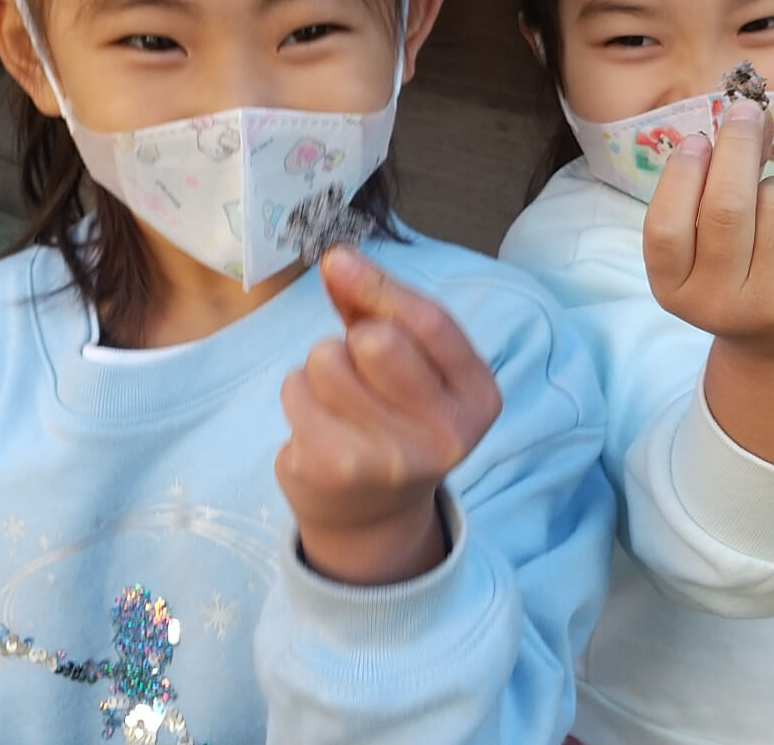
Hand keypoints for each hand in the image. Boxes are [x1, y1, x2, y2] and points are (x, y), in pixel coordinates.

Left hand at [276, 248, 502, 585]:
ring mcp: (389, 459)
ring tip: (340, 400)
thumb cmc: (394, 418)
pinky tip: (319, 424)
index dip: (379, 284)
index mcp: (478, 399)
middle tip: (360, 368)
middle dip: (354, 338)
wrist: (372, 515)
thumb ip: (379, 310)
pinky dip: (298, 395)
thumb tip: (337, 261)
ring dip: (320, 368)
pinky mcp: (334, 470)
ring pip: (327, 360)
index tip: (337, 259)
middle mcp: (444, 435)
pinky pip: (295, 390)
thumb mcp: (412, 366)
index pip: (430, 323)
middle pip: (376, 340)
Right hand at [643, 99, 773, 377]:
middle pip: (728, 206)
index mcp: (676, 292)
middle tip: (746, 113)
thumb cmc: (742, 283)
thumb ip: (708, 196)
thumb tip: (743, 121)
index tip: (698, 140)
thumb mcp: (706, 254)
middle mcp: (721, 306)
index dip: (681, 175)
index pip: (666, 227)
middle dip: (738, 145)